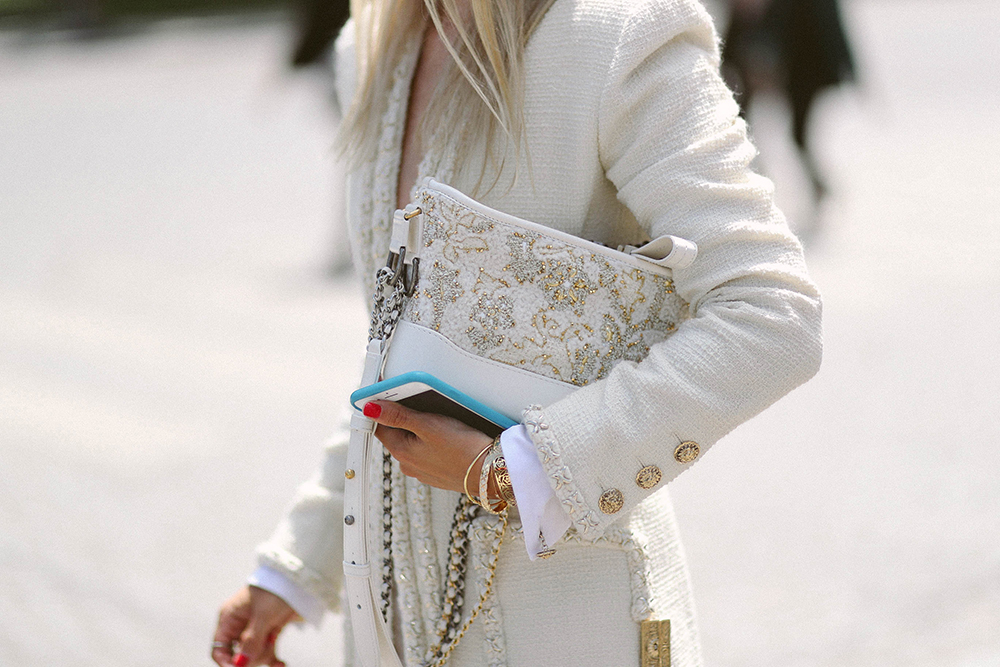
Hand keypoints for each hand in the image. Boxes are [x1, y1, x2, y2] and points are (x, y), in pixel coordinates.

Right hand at [212, 586, 296, 666]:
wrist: (299, 580)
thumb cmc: (276, 591)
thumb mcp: (263, 616)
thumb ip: (252, 640)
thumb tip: (241, 664)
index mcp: (229, 618)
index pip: (219, 649)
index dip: (226, 663)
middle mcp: (239, 626)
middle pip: (238, 655)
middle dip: (251, 657)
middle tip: (266, 647)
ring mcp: (254, 630)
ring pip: (254, 655)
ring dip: (265, 655)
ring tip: (274, 641)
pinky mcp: (269, 632)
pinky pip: (267, 651)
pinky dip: (273, 659)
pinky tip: (281, 664)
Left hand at [364, 401, 494, 494]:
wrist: (491, 472)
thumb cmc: (463, 449)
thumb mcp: (428, 425)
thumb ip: (398, 416)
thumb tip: (371, 409)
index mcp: (401, 452)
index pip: (380, 426)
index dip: (382, 409)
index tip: (389, 395)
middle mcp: (409, 465)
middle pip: (398, 434)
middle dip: (405, 418)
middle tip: (421, 404)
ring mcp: (424, 471)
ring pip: (414, 443)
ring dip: (421, 431)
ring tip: (439, 419)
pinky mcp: (439, 473)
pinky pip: (429, 452)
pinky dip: (434, 442)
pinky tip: (449, 435)